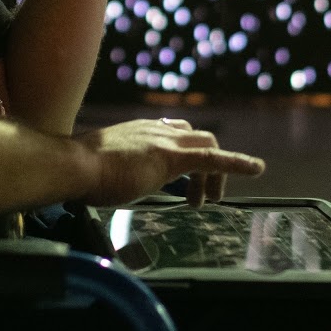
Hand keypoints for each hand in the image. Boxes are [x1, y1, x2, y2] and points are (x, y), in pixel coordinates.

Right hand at [75, 118, 265, 207]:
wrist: (74, 166)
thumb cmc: (80, 173)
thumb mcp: (103, 168)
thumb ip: (115, 169)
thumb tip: (111, 181)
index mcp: (139, 131)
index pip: (174, 132)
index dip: (187, 152)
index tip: (186, 175)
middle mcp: (155, 130)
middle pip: (196, 137)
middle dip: (206, 166)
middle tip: (201, 196)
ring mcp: (164, 141)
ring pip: (207, 146)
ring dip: (216, 174)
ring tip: (209, 200)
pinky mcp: (171, 157)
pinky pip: (212, 158)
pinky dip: (237, 163)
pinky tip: (256, 170)